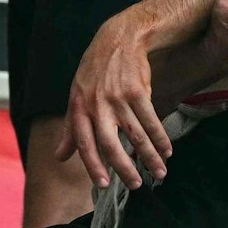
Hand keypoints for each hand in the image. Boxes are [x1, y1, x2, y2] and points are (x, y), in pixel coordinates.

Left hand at [61, 19, 172, 190]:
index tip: (103, 185)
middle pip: (110, 144)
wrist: (117, 41)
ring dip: (149, 157)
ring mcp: (118, 99)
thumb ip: (69, 129)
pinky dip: (160, 137)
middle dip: (124, 168)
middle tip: (135, 185)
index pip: (84, 143)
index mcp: (79, 109)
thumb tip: (60, 156)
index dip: (93, 165)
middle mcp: (97, 106)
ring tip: (158, 173)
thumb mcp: (76, 98)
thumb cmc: (95, 72)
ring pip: (135, 135)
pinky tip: (167, 150)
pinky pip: (151, 120)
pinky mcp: (138, 92)